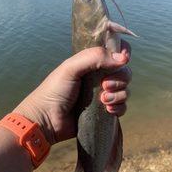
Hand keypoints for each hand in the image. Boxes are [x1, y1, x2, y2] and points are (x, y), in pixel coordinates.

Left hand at [13, 40, 131, 144]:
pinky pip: (122, 107)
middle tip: (104, 85)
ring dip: (118, 95)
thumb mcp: (71, 68)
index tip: (124, 59)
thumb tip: (123, 59)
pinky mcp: (104, 111)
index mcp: (92, 62)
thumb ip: (95, 57)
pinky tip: (108, 110)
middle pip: (124, 72)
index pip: (115, 51)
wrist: (47, 120)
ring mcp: (103, 94)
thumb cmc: (54, 91)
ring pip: (125, 90)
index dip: (124, 52)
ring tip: (103, 100)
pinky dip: (119, 107)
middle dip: (119, 79)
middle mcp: (100, 76)